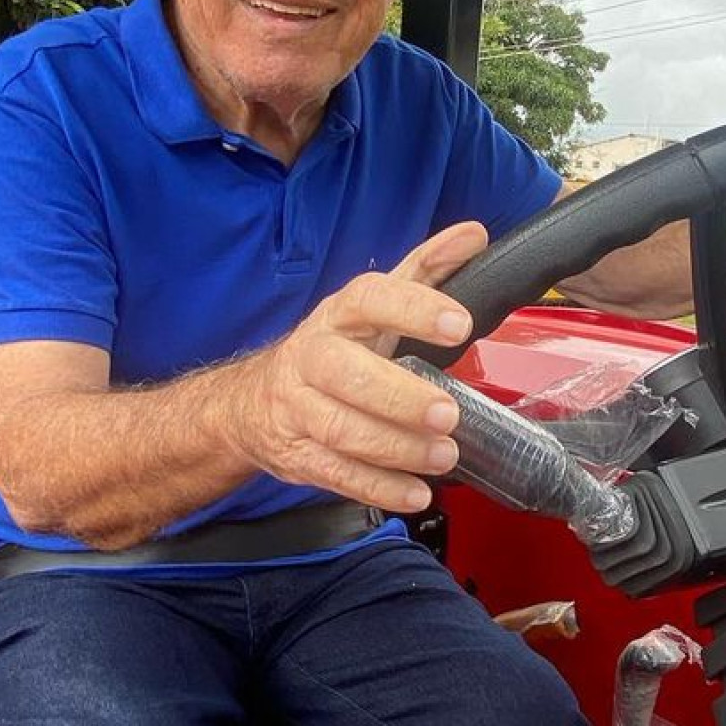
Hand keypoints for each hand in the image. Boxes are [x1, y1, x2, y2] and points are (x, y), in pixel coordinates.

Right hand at [227, 221, 487, 510]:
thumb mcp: (372, 308)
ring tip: (443, 456)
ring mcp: (297, 409)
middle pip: (347, 374)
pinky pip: (335, 474)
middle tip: (448, 413)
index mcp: (337, 316)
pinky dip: (376, 487)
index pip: (369, 300)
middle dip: (400, 397)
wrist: (252, 403)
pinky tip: (413, 491)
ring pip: (341, 430)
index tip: (459, 324)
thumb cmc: (332, 350)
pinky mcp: (296, 455)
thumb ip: (425, 271)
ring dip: (396, 447)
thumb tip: (474, 234)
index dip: (413, 309)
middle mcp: (311, 358)